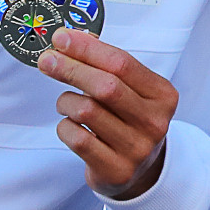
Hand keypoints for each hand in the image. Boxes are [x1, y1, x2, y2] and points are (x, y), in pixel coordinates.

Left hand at [40, 29, 177, 199]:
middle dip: (71, 68)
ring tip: (66, 103)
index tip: (61, 39)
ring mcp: (137, 149)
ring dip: (66, 102)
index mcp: (162, 95)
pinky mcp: (116, 170)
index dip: (87, 48)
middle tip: (47, 61)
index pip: (121, 63)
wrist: (141, 171)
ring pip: (87, 111)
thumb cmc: (129, 121)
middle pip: (106, 86)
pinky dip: (65, 127)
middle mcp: (154, 122)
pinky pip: (78, 139)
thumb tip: (70, 40)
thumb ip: (106, 66)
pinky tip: (70, 125)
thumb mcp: (131, 91)